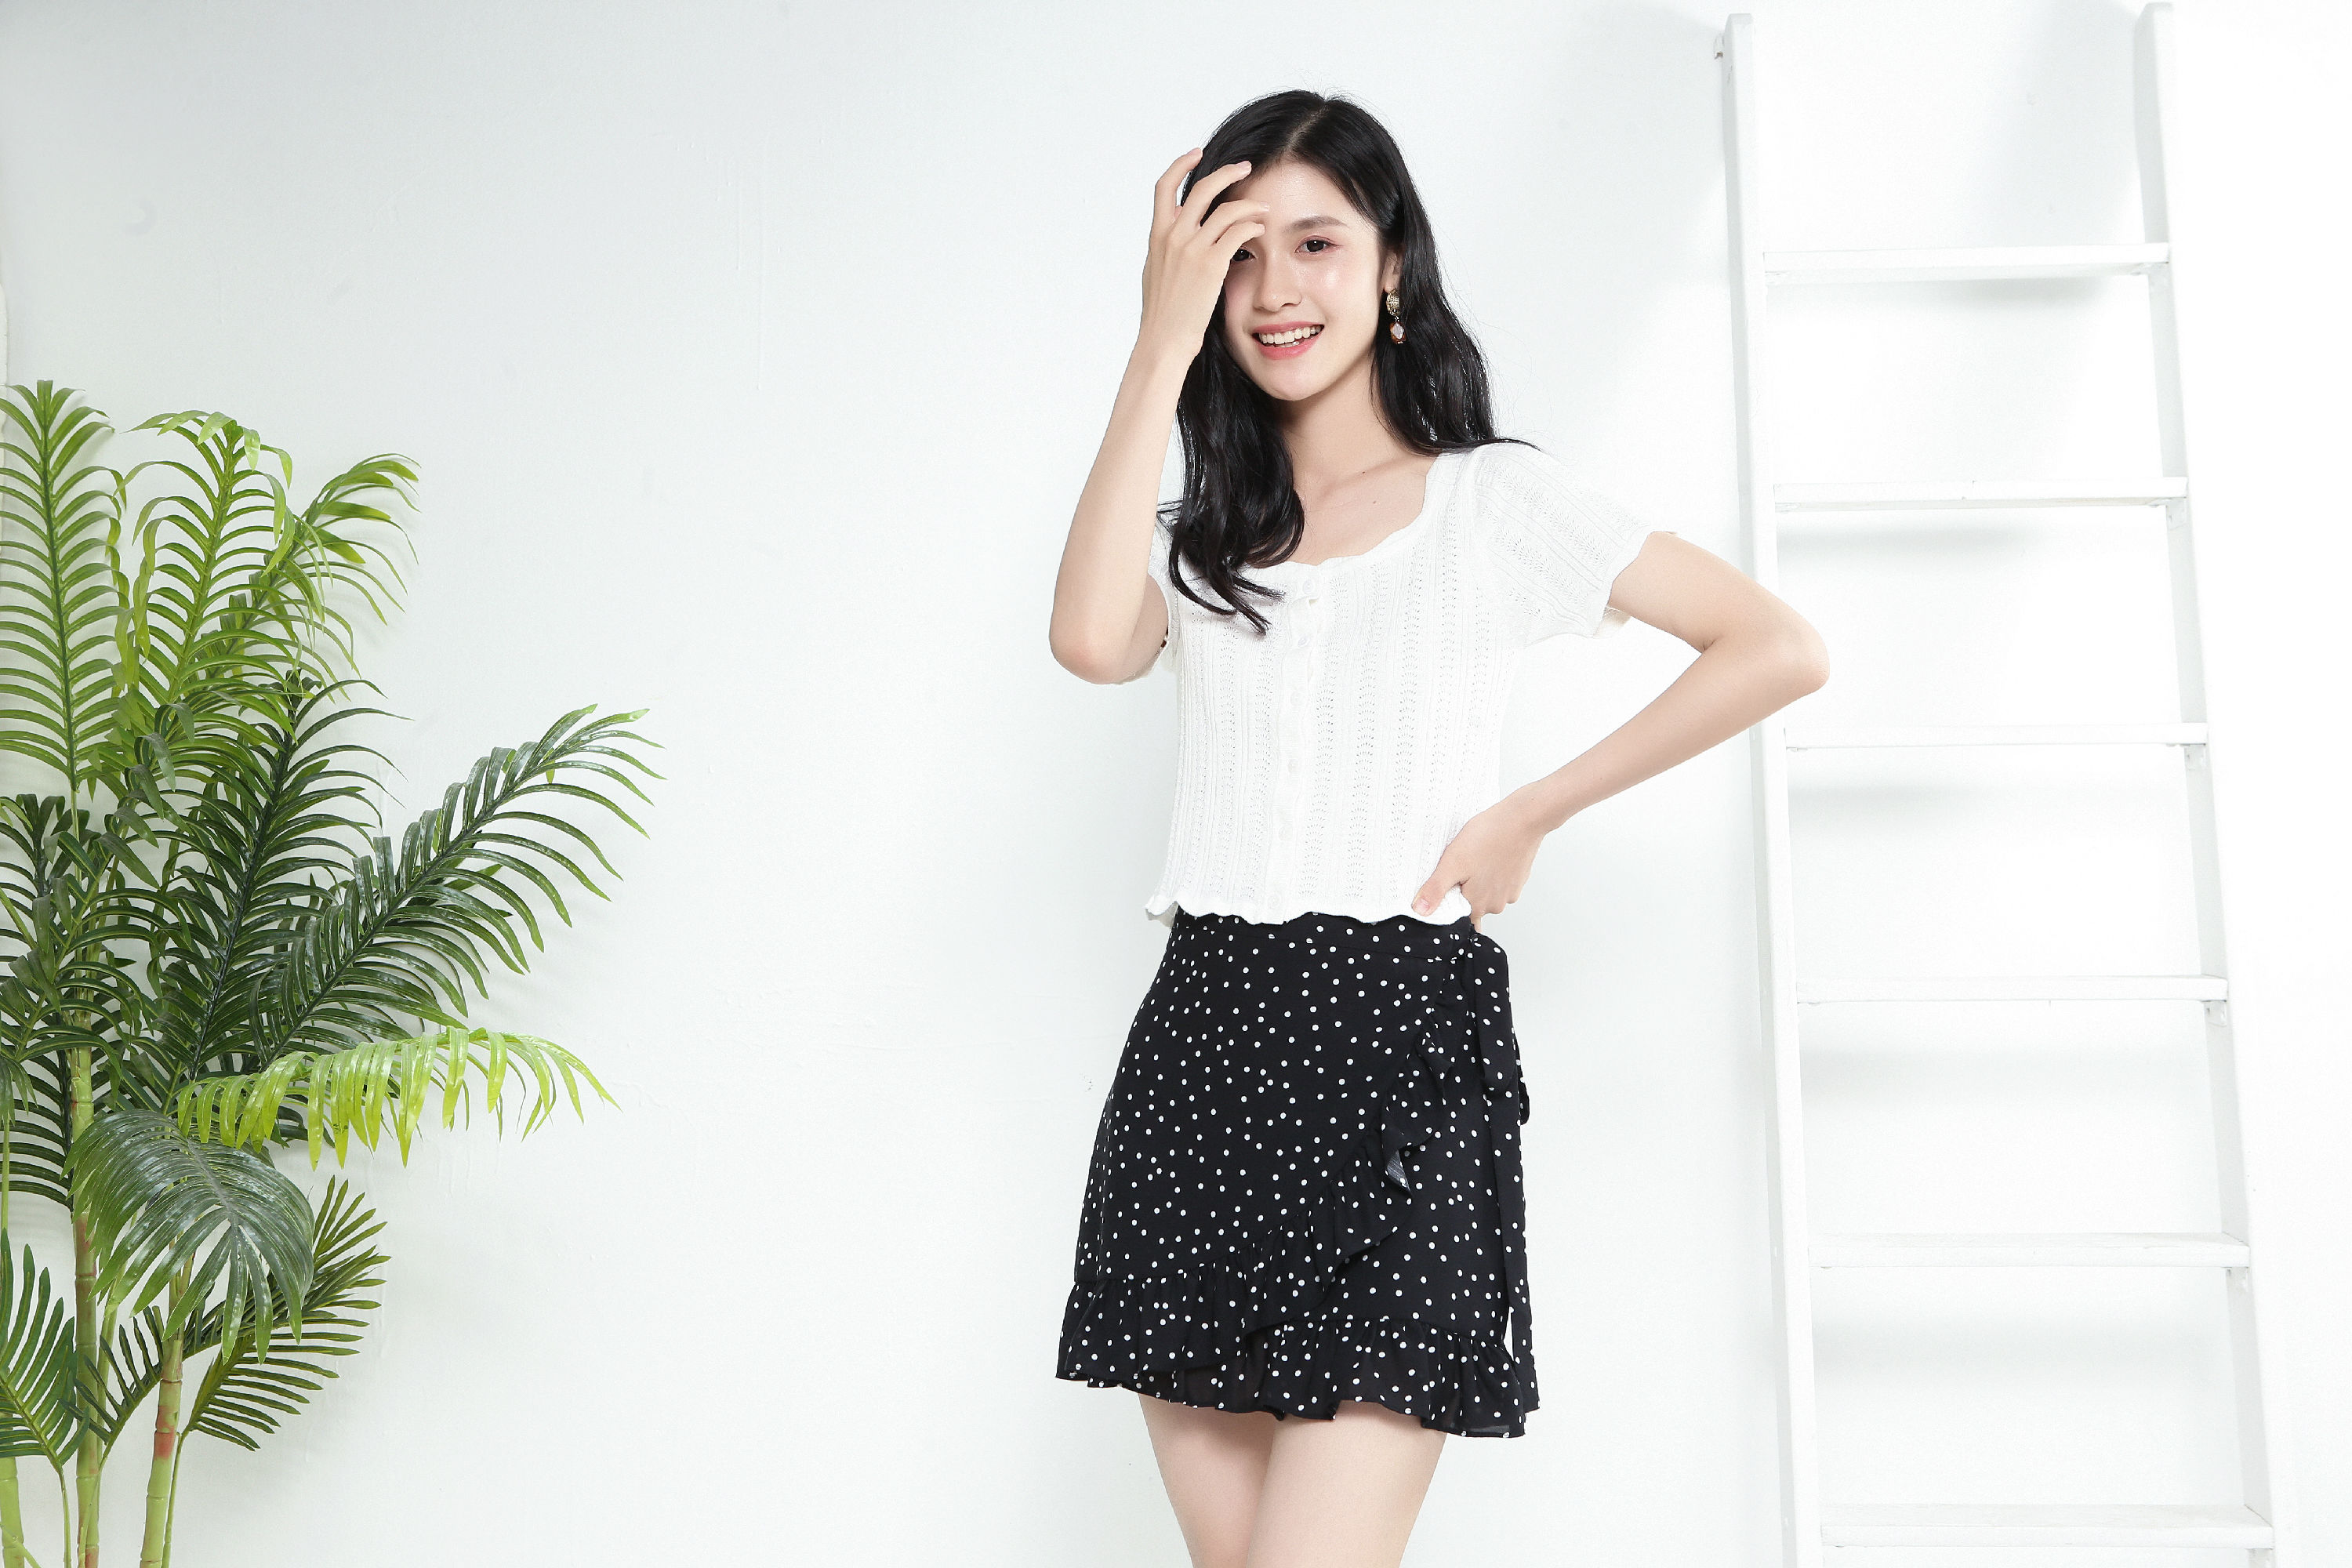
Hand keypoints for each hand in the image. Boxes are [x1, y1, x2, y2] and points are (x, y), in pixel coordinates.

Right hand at [1138, 149, 1267, 363]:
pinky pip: (1238, 232)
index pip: (1164, 187)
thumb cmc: (1162, 316)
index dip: (1181, 165)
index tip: (1197, 153)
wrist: (1163, 341)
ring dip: (1250, 203)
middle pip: (1201, 188)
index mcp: (1157, 236)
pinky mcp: (1211, 265)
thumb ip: (1165, 250)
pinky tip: (1260, 229)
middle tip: (1246, 167)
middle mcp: (1172, 236)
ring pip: (1226, 209)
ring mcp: (1191, 249)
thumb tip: (1172, 237)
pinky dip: (1252, 225)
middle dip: (1227, 172)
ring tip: (1264, 207)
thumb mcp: (1155, 274)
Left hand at [1411, 792, 1548, 928]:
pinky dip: (1492, 872)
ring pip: (1486, 892)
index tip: (1447, 884)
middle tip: (1460, 865)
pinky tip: (1488, 855)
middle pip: (1471, 904)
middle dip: (1462, 889)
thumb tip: (1420, 912)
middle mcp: (1496, 904)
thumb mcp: (1453, 862)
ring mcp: (1510, 892)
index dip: (1448, 901)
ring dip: (1478, 880)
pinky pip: (1499, 882)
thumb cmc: (1489, 837)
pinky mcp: (1518, 879)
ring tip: (1475, 857)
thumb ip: (1436, 890)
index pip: (1457, 916)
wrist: (1522, 819)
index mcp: (1477, 905)